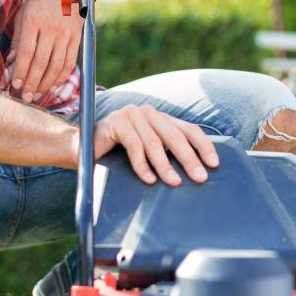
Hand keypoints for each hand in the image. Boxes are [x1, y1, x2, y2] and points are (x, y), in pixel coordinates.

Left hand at [9, 0, 83, 102]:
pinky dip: (61, 77)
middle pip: (41, 62)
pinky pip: (69, 62)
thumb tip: (11, 61)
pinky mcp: (77, 37)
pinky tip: (52, 85)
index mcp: (33, 21)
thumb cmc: (40, 2)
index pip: (27, 52)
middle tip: (25, 98)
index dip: (21, 72)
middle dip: (32, 83)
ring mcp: (66, 34)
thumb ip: (18, 39)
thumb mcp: (23, 14)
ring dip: (46, 84)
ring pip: (56, 66)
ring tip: (37, 95)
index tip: (15, 86)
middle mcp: (50, 28)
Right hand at [92, 104, 219, 185]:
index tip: (214, 164)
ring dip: (165, 165)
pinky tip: (149, 180)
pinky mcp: (115, 123)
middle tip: (200, 177)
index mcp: (160, 118)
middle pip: (174, 136)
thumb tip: (196, 172)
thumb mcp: (148, 153)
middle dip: (189, 158)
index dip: (203, 146)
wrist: (81, 149)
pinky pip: (133, 146)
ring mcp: (131, 115)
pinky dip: (142, 165)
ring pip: (154, 142)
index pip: (188, 129)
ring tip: (175, 182)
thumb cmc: (118, 155)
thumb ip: (166, 154)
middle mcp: (148, 113)